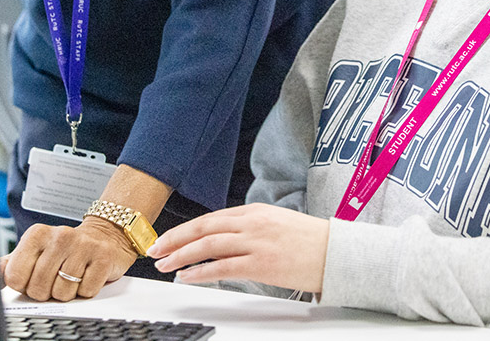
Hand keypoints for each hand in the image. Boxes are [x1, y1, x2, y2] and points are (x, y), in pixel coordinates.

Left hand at [0, 216, 136, 300]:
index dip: (25, 285)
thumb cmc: (65, 249)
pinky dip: (86, 290)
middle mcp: (60, 236)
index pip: (15, 277)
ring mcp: (84, 245)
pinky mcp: (104, 257)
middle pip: (39, 288)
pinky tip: (88, 274)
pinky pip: (86, 291)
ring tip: (73, 276)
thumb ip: (11, 263)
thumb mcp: (36, 250)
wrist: (103, 236)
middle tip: (56, 277)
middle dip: (47, 291)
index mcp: (37, 234)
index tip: (35, 276)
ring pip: (63, 293)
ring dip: (68, 292)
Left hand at [149, 203, 329, 293]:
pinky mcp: (261, 264)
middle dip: (175, 239)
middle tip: (154, 249)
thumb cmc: (307, 241)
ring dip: (182, 255)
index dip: (185, 229)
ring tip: (164, 264)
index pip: (210, 218)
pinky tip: (187, 276)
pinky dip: (200, 271)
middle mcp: (251, 222)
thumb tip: (221, 242)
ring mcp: (255, 242)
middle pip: (203, 227)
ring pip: (208, 245)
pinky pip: (223, 267)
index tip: (166, 238)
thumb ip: (248, 229)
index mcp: (253, 211)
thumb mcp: (274, 224)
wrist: (335, 252)